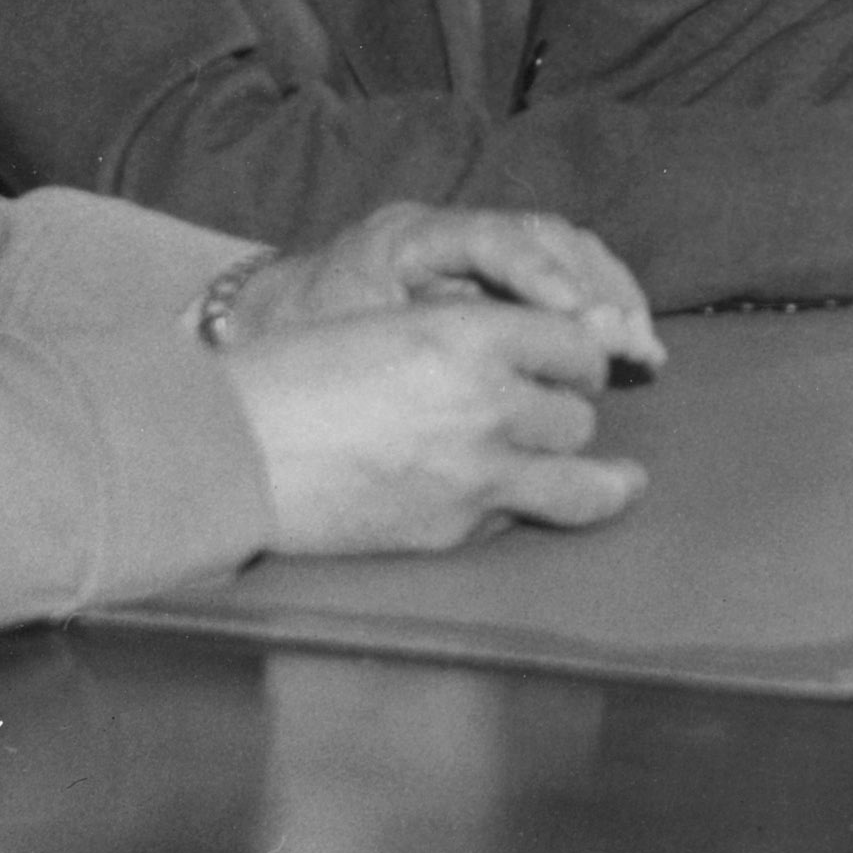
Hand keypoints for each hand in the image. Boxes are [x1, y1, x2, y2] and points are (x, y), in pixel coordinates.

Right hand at [218, 301, 642, 555]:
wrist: (233, 449)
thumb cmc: (296, 373)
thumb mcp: (395, 323)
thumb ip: (466, 340)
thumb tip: (526, 364)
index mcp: (472, 334)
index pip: (576, 345)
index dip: (578, 357)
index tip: (575, 366)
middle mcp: (490, 401)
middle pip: (579, 415)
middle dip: (568, 415)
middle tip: (559, 417)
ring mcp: (477, 473)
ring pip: (580, 481)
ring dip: (585, 476)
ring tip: (619, 485)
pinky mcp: (452, 529)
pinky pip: (515, 518)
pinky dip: (518, 510)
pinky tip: (513, 505)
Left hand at [219, 201, 658, 379]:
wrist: (269, 320)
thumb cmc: (301, 340)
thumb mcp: (345, 345)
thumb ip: (413, 347)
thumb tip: (495, 370)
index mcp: (406, 236)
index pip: (485, 239)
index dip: (537, 275)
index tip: (577, 320)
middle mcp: (448, 227)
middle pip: (540, 234)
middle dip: (594, 287)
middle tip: (634, 340)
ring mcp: (473, 242)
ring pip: (560, 246)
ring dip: (608, 293)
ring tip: (643, 345)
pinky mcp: (491, 269)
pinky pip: (557, 270)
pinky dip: (595, 301)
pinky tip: (624, 338)